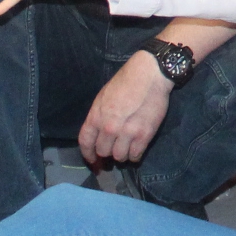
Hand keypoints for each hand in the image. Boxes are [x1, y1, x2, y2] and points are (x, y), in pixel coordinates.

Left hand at [81, 50, 172, 164]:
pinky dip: (135, 155)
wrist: (149, 74)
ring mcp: (126, 132)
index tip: (93, 161)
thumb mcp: (103, 97)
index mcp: (96, 116)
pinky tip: (137, 148)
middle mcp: (109, 128)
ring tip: (128, 146)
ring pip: (119, 157)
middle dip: (108, 151)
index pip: (85, 143)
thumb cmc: (125, 82)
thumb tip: (99, 134)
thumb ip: (99, 117)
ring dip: (123, 154)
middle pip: (103, 152)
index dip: (88, 155)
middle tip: (116, 147)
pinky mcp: (144, 135)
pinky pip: (135, 156)